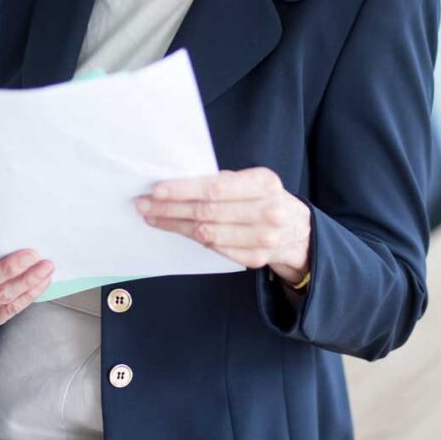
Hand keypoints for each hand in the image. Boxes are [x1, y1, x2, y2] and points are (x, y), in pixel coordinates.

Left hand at [134, 167, 310, 286]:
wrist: (296, 229)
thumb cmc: (264, 198)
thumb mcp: (252, 180)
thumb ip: (222, 182)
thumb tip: (175, 185)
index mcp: (264, 183)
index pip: (215, 187)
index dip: (183, 190)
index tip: (156, 190)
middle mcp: (268, 211)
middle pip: (207, 212)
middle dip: (170, 208)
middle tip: (144, 204)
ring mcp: (263, 238)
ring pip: (207, 233)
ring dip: (174, 225)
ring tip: (153, 217)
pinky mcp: (254, 258)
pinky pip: (214, 247)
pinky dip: (191, 237)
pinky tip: (175, 228)